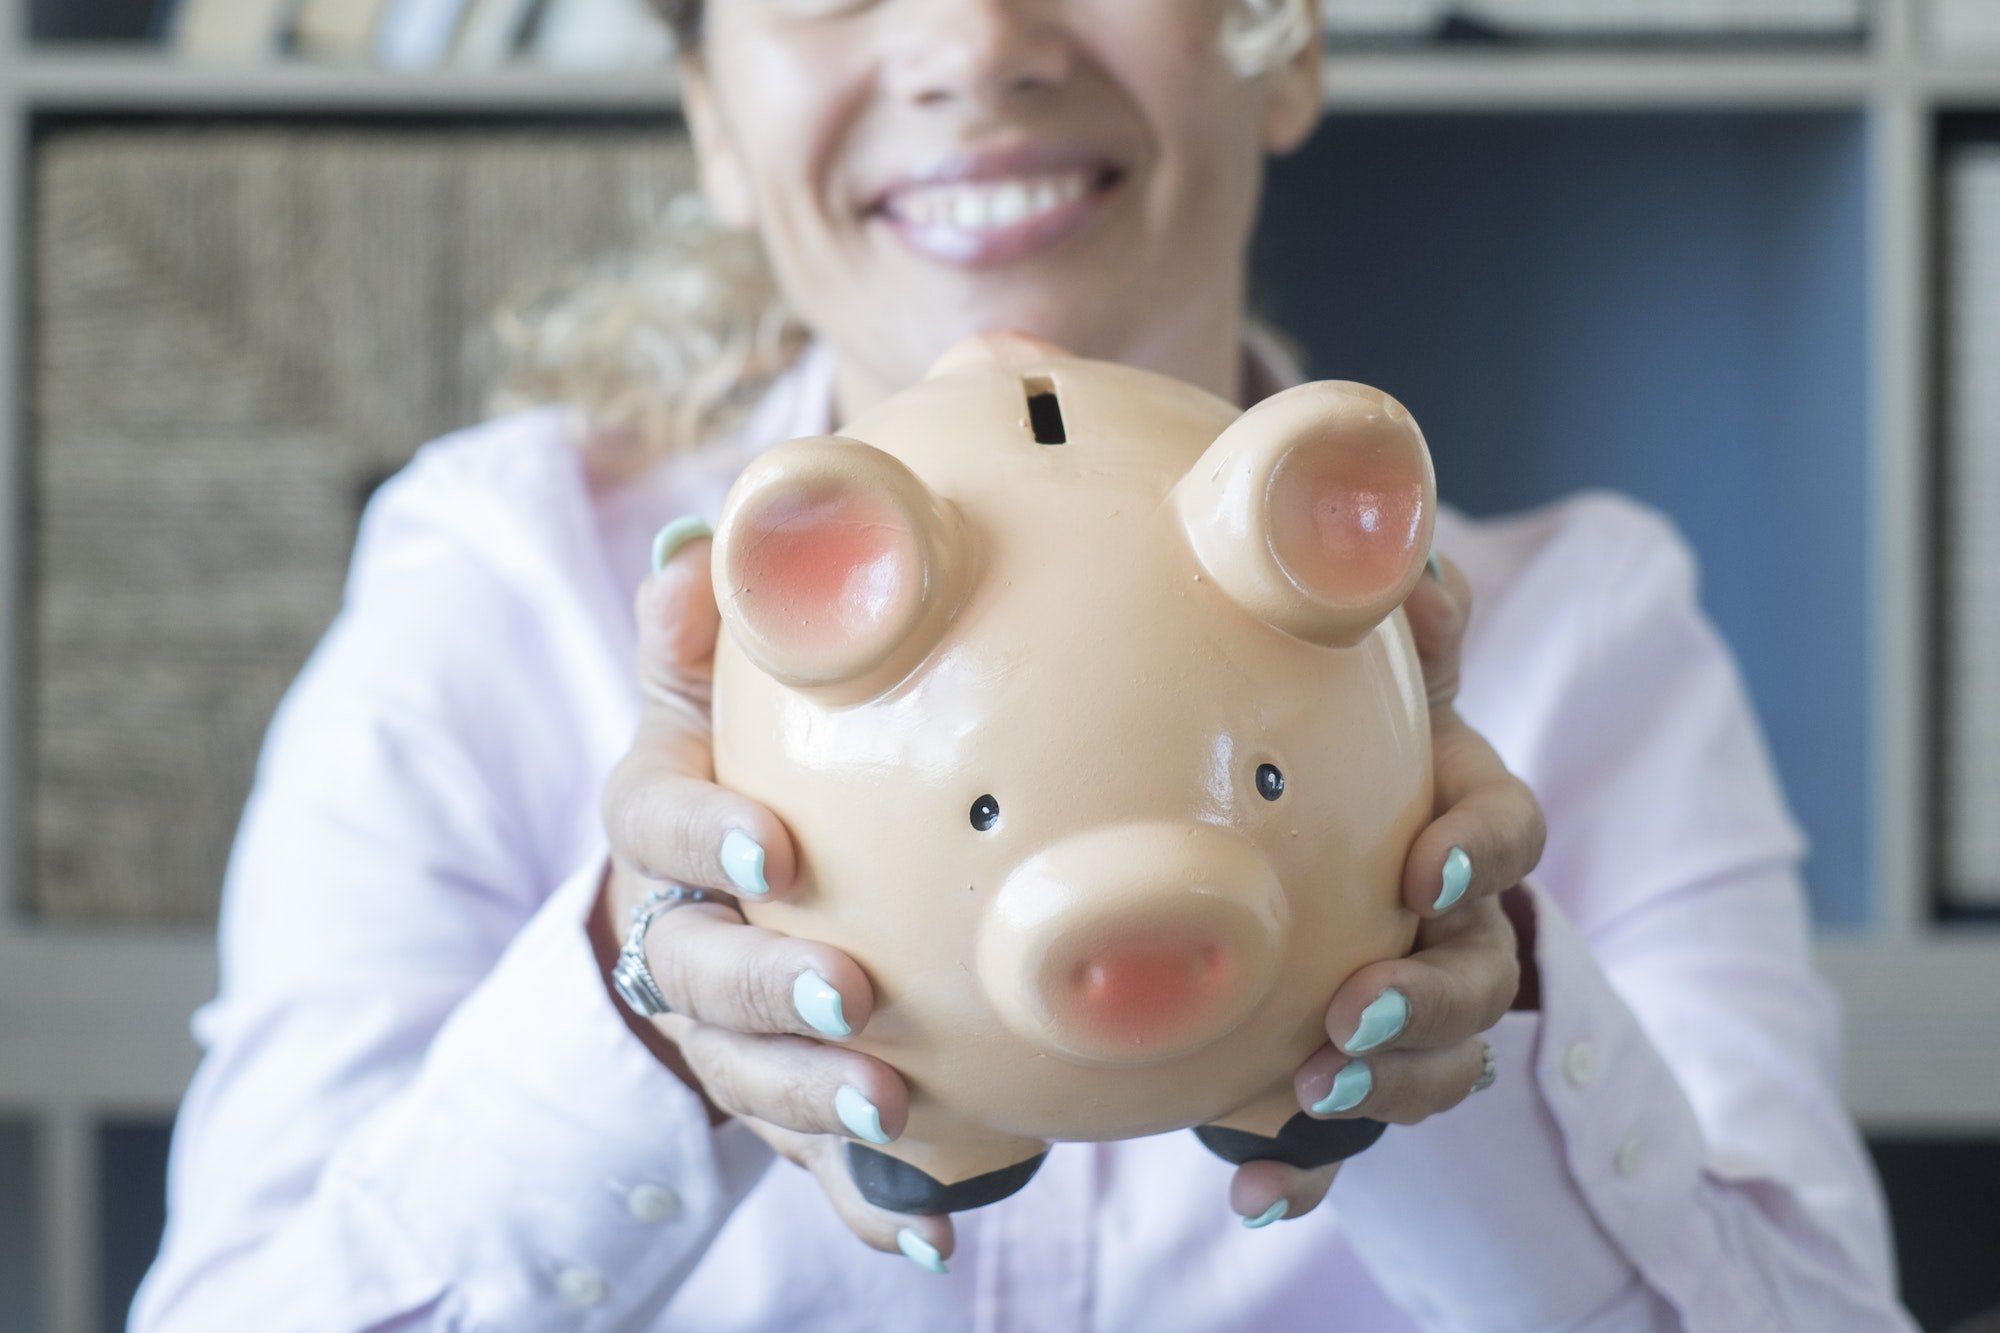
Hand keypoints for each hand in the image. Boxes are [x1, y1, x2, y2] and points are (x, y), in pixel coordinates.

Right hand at [591, 520, 955, 1270]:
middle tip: (852, 993)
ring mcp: (716, 1029)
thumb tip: (698, 553)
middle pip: (697, 970)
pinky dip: (863, 1203)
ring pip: (746, 1073)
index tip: (773, 848)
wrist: (704, 895)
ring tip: (890, 1114)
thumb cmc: (729, 770)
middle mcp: (672, 934)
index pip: (658, 826)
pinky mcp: (769, 1098)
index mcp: (659, 826)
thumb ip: (699, 629)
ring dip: (812, 1098)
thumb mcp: (702, 691)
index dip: (706, 837)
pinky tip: (928, 1233)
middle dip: (769, 988)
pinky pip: (805, 1163)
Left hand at [1229, 552, 1547, 1227]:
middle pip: (1481, 973)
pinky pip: (1346, 1144)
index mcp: (1460, 827)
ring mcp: (1414, 1011)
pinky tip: (1251, 1194)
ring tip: (1302, 1098)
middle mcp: (1456, 926)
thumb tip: (1415, 561)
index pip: (1509, 835)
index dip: (1479, 854)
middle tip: (1353, 1012)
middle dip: (1426, 999)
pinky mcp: (1356, 1077)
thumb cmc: (1346, 764)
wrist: (1310, 867)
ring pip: (1436, 1066)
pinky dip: (1306, 1174)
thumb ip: (1401, 637)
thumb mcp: (1372, 696)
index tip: (1421, 866)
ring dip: (1383, 1089)